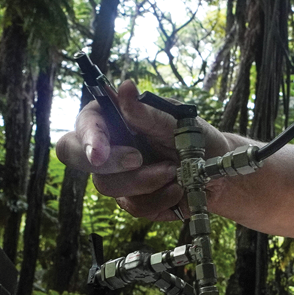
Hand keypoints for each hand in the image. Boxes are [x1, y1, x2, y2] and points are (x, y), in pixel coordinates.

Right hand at [56, 80, 209, 220]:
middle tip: (140, 160)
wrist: (216, 171)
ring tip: (176, 171)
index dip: (87, 139)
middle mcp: (108, 147)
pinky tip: (178, 189)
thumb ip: (147, 112)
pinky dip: (160, 199)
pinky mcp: (131, 200)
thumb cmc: (196, 137)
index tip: (98, 154)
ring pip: (110, 187)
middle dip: (111, 164)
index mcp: (113, 118)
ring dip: (147, 181)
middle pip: (77, 159)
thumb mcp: (176, 121)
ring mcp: (117, 176)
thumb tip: (125, 87)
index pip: (84, 125)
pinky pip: (134, 207)